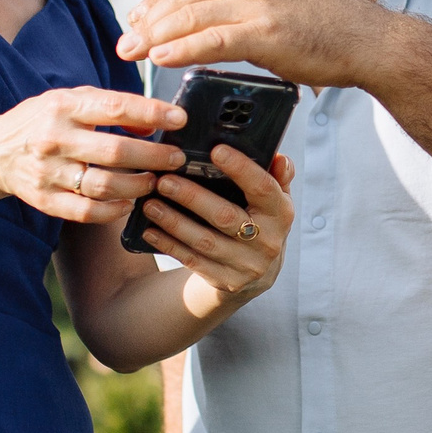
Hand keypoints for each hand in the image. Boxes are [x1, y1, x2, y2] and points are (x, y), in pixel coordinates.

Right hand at [0, 86, 188, 223]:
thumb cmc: (42, 122)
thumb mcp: (71, 100)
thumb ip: (110, 106)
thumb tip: (152, 125)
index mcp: (64, 106)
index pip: (115, 108)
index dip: (152, 113)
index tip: (179, 119)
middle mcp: (54, 138)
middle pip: (115, 151)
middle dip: (154, 157)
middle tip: (176, 159)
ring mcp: (48, 172)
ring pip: (103, 185)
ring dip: (137, 186)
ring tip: (155, 182)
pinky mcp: (44, 199)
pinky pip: (85, 212)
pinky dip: (112, 211)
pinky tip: (127, 204)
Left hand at [115, 0, 393, 87]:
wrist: (372, 42)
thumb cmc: (334, 22)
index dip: (160, 0)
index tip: (138, 17)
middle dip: (149, 20)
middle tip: (124, 41)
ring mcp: (260, 5)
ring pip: (193, 18)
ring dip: (155, 37)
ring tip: (131, 53)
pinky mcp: (268, 35)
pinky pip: (213, 41)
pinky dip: (182, 49)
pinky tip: (161, 59)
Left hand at [135, 146, 297, 306]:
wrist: (258, 273)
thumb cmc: (260, 221)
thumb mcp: (273, 199)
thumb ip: (276, 176)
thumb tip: (278, 157)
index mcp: (281, 213)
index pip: (263, 188)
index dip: (242, 168)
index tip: (216, 151)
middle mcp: (268, 241)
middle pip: (226, 216)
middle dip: (192, 197)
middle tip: (164, 180)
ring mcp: (247, 265)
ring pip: (205, 241)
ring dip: (174, 222)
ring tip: (150, 204)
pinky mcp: (227, 281)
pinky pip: (194, 261)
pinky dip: (170, 246)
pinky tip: (151, 231)